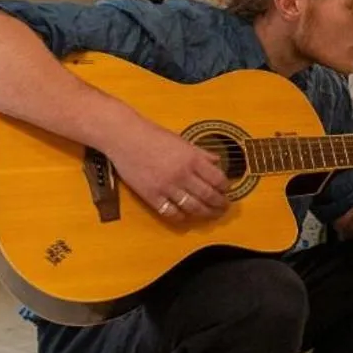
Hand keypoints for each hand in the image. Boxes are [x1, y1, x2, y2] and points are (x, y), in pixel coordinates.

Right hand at [108, 118, 231, 221]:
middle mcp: (182, 174)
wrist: (124, 138)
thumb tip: (217, 161)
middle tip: (224, 207)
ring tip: (211, 214)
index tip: (227, 190)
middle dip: (220, 204)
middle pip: (209, 196)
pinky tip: (186, 216)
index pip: (218, 179)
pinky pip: (171, 213)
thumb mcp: (181, 140)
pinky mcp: (152, 196)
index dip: (226, 188)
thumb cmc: (152, 135)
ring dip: (206, 213)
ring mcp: (167, 187)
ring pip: (193, 207)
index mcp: (192, 159)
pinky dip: (182, 217)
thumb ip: (200, 153)